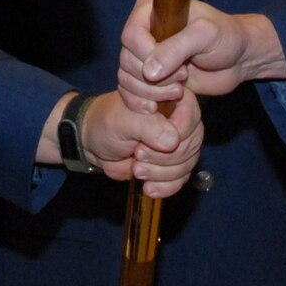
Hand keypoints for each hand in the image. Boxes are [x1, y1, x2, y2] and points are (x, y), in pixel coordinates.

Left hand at [81, 88, 205, 197]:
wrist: (94, 143)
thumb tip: (172, 142)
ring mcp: (179, 143)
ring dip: (161, 173)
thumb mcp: (123, 120)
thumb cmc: (107, 122)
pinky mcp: (173, 163)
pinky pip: (181, 179)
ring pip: (187, 164)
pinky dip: (166, 186)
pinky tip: (148, 187)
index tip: (142, 144)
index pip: (190, 117)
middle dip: (163, 158)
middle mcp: (180, 119)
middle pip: (191, 145)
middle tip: (137, 155)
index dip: (173, 135)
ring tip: (137, 169)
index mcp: (171, 98)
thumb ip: (148, 126)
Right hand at [118, 0, 285, 107]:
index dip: (148, 55)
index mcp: (151, 9)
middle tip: (183, 78)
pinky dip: (139, 102)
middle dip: (153, 77)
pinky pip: (130, 91)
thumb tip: (149, 72)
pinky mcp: (150, 76)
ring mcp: (145, 55)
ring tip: (179, 91)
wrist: (238, 58)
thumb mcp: (205, 35)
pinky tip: (157, 108)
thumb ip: (177, 49)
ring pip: (126, 77)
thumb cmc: (226, 37)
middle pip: (127, 59)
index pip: (131, 35)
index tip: (178, 66)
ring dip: (150, 92)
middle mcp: (144, 30)